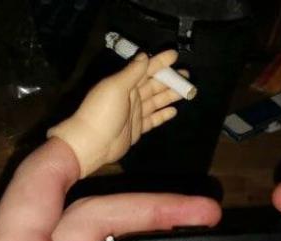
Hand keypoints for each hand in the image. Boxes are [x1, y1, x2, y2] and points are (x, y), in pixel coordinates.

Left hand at [47, 50, 183, 175]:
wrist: (93, 143)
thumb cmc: (102, 112)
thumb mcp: (116, 87)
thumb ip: (132, 72)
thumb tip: (144, 56)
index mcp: (124, 84)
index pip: (146, 69)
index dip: (160, 63)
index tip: (175, 56)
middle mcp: (130, 96)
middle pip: (154, 85)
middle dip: (170, 80)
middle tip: (187, 76)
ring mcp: (134, 113)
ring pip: (156, 101)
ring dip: (170, 96)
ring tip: (186, 92)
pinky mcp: (137, 128)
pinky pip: (153, 119)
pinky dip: (163, 115)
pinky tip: (174, 111)